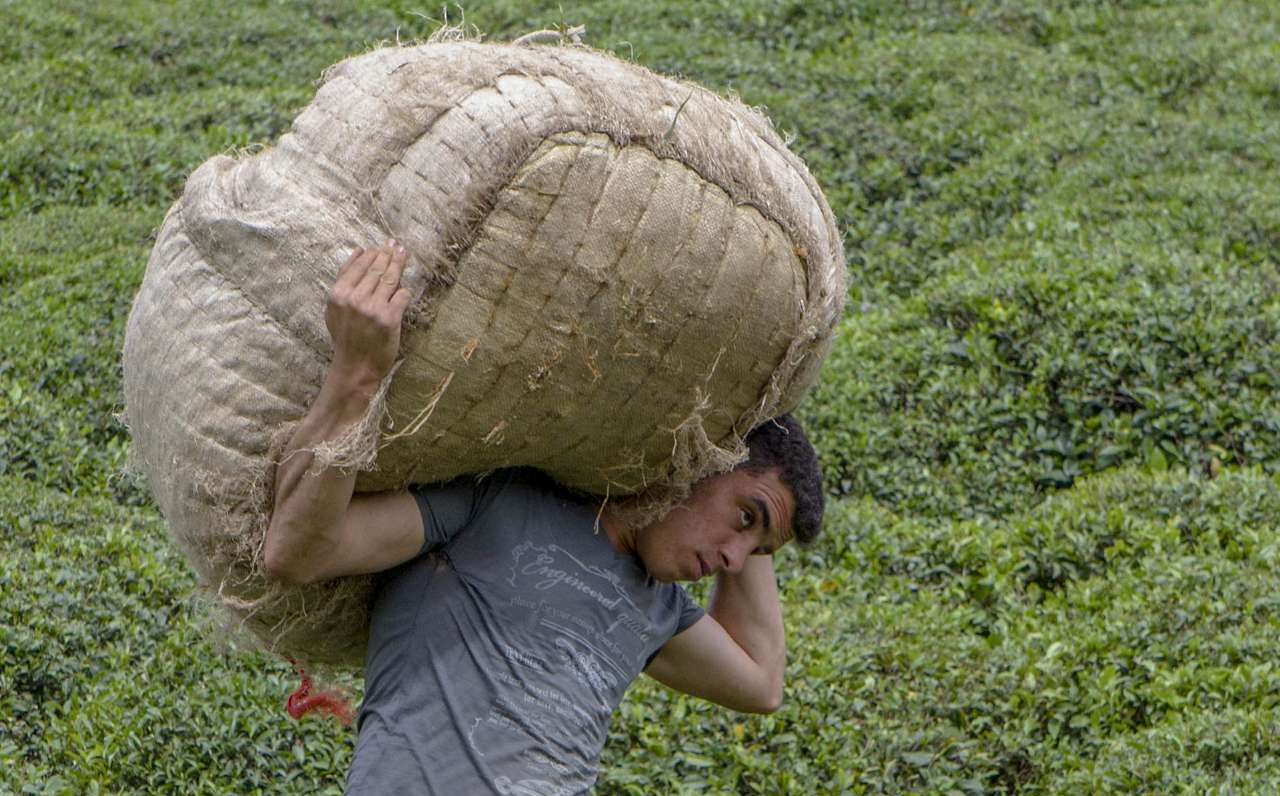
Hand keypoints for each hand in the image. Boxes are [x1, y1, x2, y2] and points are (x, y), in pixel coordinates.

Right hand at [325, 240, 412, 389]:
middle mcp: (355, 299)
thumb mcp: (334, 308)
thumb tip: (359, 251)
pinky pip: (402, 296)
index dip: (372, 253)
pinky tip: (403, 290)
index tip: (381, 246)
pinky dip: (403, 292)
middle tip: (396, 244)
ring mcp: (373, 308)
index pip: (359, 265)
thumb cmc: (345, 336)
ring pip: (390, 279)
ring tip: (403, 253)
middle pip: (376, 269)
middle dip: (388, 254)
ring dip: (398, 264)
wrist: (355, 366)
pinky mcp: (390, 318)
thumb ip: (344, 280)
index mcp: (338, 294)